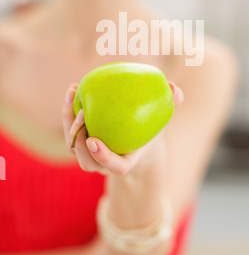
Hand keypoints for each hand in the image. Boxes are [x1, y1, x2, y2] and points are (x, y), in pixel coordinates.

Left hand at [62, 81, 183, 176]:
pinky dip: (68, 112)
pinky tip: (73, 89)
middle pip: (87, 161)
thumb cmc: (151, 131)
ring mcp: (92, 156)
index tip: (94, 140)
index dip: (103, 157)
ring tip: (73, 94)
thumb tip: (174, 87)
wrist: (137, 143)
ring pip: (73, 147)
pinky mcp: (81, 144)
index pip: (115, 167)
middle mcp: (106, 164)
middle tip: (82, 112)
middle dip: (79, 139)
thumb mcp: (163, 119)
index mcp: (127, 162)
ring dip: (69, 123)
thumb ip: (171, 105)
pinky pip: (70, 132)